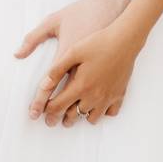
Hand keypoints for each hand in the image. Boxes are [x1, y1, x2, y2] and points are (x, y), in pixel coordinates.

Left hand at [14, 0, 140, 126]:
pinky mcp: (120, 94)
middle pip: (72, 115)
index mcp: (80, 84)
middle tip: (52, 121)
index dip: (45, 111)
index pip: (57, 105)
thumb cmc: (97, 41)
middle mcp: (93, 95)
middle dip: (59, 119)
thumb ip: (57, 69)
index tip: (37, 115)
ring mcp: (108, 97)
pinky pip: (109, 113)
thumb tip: (43, 84)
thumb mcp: (73, 51)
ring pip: (91, 118)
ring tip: (72, 114)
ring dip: (79, 117)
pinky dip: (101, 113)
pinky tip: (95, 107)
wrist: (125, 39)